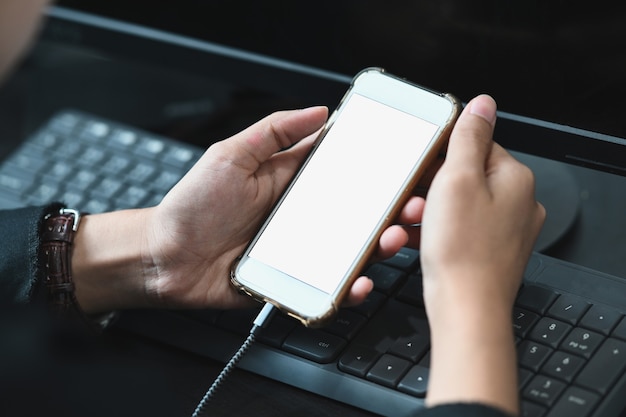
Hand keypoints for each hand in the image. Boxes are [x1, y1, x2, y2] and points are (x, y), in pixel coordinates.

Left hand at [73, 107, 415, 312]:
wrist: (164, 258)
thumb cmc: (191, 206)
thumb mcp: (229, 156)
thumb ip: (272, 133)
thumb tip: (317, 110)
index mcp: (292, 182)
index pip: (343, 169)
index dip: (375, 166)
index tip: (405, 164)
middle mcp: (303, 216)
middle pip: (358, 211)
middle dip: (391, 208)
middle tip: (412, 205)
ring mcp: (301, 250)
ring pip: (352, 249)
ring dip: (379, 244)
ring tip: (391, 239)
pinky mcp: (294, 281)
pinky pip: (330, 286)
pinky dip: (350, 286)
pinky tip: (359, 281)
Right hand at [419, 95, 544, 413]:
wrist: (465, 309)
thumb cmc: (462, 251)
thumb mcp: (457, 180)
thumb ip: (468, 137)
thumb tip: (483, 104)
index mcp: (515, 179)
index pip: (476, 145)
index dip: (440, 154)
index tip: (418, 163)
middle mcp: (517, 204)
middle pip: (464, 177)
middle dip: (429, 186)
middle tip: (410, 199)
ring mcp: (503, 231)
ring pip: (456, 205)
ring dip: (427, 210)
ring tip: (408, 222)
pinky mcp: (486, 252)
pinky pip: (456, 230)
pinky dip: (433, 231)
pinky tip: (413, 239)